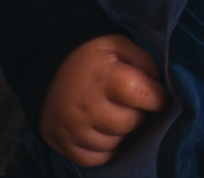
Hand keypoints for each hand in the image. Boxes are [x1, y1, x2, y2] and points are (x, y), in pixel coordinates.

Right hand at [39, 33, 167, 166]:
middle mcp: (87, 106)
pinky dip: (104, 148)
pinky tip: (103, 131)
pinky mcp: (61, 142)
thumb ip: (143, 62)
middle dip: (137, 113)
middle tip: (129, 103)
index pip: (144, 95)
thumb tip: (157, 84)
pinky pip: (94, 158)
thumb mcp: (118, 45)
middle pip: (130, 123)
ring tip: (113, 114)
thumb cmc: (90, 57)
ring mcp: (72, 128)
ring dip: (120, 131)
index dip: (157, 97)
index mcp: (104, 78)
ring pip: (113, 142)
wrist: (46, 68)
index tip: (157, 95)